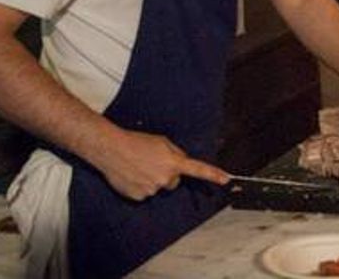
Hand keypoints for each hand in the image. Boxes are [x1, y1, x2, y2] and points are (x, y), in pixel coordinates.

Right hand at [93, 127, 228, 200]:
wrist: (112, 149)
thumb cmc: (136, 141)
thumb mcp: (162, 142)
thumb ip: (175, 153)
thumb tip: (180, 162)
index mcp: (173, 162)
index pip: (197, 169)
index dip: (213, 174)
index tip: (227, 179)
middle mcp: (165, 178)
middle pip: (173, 181)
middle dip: (166, 174)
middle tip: (151, 162)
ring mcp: (152, 189)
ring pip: (158, 187)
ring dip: (151, 179)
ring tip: (138, 166)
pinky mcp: (139, 197)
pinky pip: (145, 193)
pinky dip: (140, 186)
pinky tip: (131, 175)